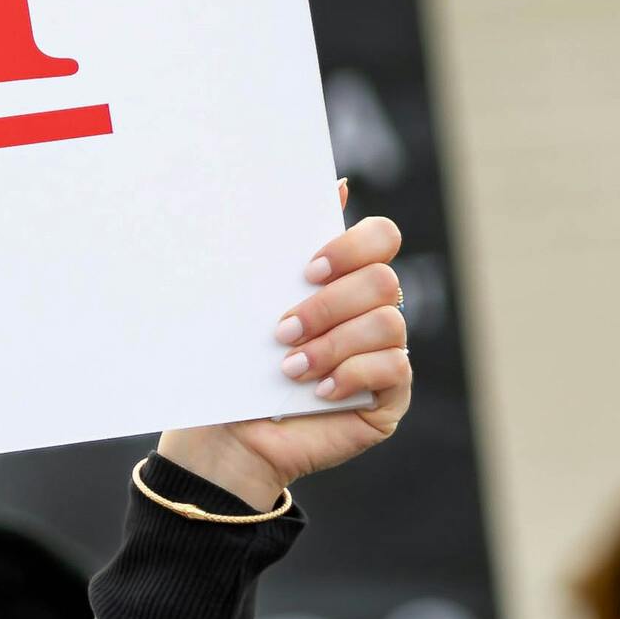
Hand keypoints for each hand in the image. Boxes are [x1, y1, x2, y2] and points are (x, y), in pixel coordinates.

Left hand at [157, 205, 408, 509]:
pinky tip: (317, 391)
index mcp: (343, 280)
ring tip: (289, 367)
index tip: (308, 268)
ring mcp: (384, 354)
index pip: (381, 238)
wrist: (225, 435)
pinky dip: (350, 375)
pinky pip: (394, 368)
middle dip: (328, 305)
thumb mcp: (253, 301)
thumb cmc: (235, 365)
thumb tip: (336, 183)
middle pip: (382, 280)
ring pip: (387, 323)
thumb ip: (286, 247)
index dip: (354, 245)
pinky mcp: (389, 396)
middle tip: (282, 330)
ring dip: (332, 344)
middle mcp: (371, 312)